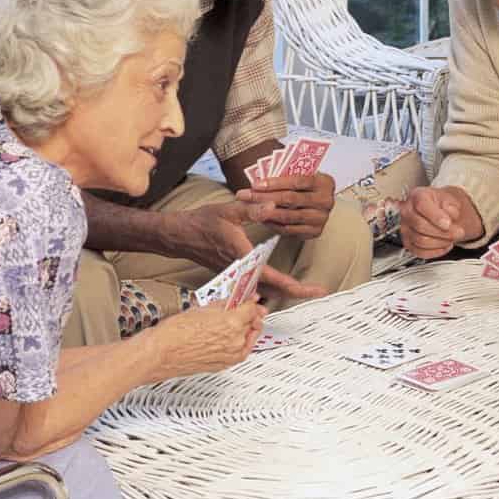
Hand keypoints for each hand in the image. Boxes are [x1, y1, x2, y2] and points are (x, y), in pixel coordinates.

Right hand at [150, 299, 266, 377]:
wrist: (160, 354)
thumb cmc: (174, 333)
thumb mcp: (201, 308)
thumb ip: (223, 304)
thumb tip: (233, 300)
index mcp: (231, 323)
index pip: (252, 308)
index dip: (251, 300)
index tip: (250, 298)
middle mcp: (235, 340)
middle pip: (253, 323)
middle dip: (252, 314)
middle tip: (247, 307)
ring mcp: (231, 355)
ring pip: (249, 338)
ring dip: (248, 328)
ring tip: (239, 321)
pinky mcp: (225, 365)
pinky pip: (241, 351)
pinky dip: (241, 342)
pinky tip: (232, 336)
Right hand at [176, 202, 320, 300]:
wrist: (179, 235)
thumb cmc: (203, 221)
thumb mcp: (228, 210)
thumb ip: (252, 209)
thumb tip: (274, 206)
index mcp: (243, 257)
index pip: (274, 278)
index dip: (297, 286)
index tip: (316, 289)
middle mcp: (240, 271)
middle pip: (273, 290)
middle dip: (297, 292)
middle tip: (319, 291)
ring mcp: (236, 276)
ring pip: (264, 291)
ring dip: (284, 291)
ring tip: (305, 289)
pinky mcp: (232, 275)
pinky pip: (254, 288)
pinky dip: (270, 289)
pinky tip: (281, 286)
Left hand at [236, 172, 335, 239]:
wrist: (317, 201)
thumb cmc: (304, 186)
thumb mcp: (299, 175)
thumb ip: (284, 175)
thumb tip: (258, 180)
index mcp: (325, 182)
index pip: (298, 181)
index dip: (275, 183)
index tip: (256, 184)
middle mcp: (326, 200)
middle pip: (291, 199)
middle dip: (265, 197)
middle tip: (245, 196)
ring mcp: (321, 218)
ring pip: (288, 216)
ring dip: (265, 212)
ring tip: (249, 207)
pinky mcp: (315, 232)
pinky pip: (289, 229)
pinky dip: (273, 224)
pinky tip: (261, 218)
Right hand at [399, 186, 481, 259]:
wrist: (439, 211)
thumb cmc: (442, 205)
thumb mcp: (451, 199)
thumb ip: (451, 205)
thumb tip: (449, 212)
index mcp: (417, 195)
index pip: (422, 205)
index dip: (436, 217)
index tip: (448, 224)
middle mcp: (407, 211)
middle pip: (421, 225)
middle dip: (443, 232)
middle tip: (459, 233)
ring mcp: (405, 228)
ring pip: (421, 241)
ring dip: (441, 242)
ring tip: (451, 238)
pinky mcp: (408, 243)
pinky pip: (420, 252)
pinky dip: (436, 251)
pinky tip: (444, 245)